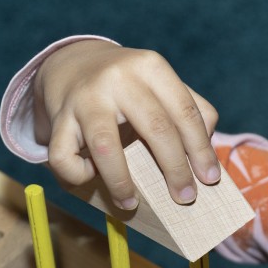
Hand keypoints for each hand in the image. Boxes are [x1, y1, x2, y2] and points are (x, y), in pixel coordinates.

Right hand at [33, 40, 220, 207]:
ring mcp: (85, 98)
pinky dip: (77, 174)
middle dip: (175, 170)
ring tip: (132, 204)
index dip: (200, 149)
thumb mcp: (161, 83)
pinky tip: (90, 177)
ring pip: (106, 147)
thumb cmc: (129, 86)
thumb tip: (207, 158)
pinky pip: (64, 157)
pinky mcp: (58, 119)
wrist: (73, 63)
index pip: (185, 111)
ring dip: (122, 182)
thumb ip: (191, 110)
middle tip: (185, 198)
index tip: (209, 179)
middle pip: (156, 128)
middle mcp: (118, 78)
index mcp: (150, 67)